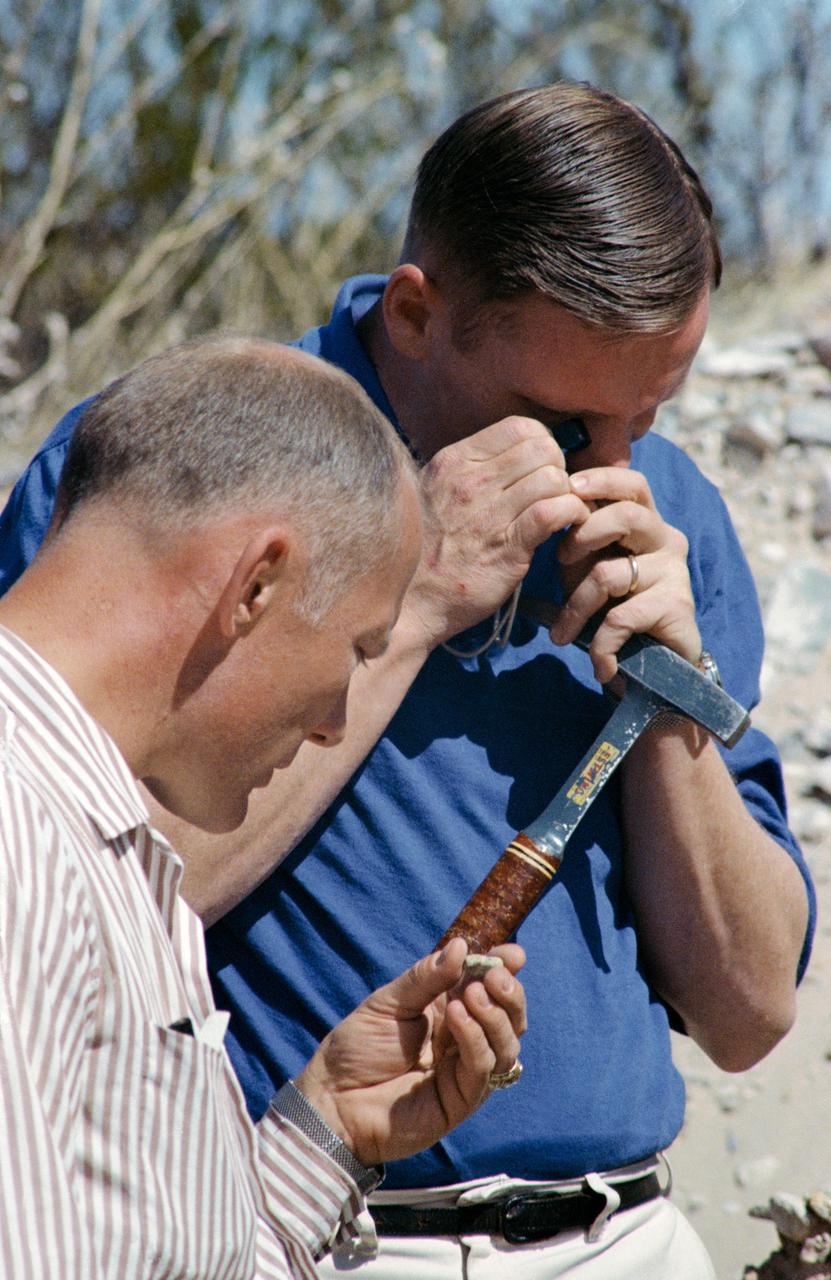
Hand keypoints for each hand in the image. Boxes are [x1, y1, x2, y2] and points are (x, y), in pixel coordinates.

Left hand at [294, 937, 525, 1166]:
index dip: (505, 970)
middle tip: (493, 977)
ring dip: (496, 1016)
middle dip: (510, 994)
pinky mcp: (461, 1100)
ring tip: (470, 996)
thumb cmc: (357, 1047)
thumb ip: (427, 978)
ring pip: (506, 1044)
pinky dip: (476, 1040)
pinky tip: (457, 1018)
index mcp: (448, 1010)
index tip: (512, 955)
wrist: (332, 1099)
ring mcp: (464, 1071)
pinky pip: (483, 1069)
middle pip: (509, 1017)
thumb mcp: (389, 1001)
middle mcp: (463, 1039)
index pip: (489, 988)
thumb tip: (463, 947)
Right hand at [405, 417, 588, 646]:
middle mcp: (471, 481)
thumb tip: (514, 456)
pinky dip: (573, 514)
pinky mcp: (507, 547)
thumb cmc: (428, 550)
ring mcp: (489, 514)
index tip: (540, 468)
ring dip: (568, 494)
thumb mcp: (436, 493)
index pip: (519, 427)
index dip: (542, 444)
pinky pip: (554, 512)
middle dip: (558, 468)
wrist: (411, 602)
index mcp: (454, 462)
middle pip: (542, 448)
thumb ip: (470, 471)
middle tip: (555, 493)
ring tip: (562, 512)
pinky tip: (569, 527)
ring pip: (553, 478)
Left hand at [550, 467, 700, 682]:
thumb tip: (552, 507)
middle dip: (583, 535)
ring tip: (563, 633)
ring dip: (577, 607)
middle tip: (559, 561)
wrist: (655, 671)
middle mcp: (666, 541)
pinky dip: (600, 644)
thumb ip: (578, 539)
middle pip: (626, 514)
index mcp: (646, 523)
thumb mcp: (587, 569)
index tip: (568, 486)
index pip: (631, 484)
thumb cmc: (612, 611)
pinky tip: (600, 664)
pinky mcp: (677, 606)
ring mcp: (675, 573)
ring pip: (609, 573)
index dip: (602, 478)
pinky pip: (620, 617)